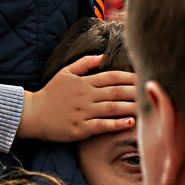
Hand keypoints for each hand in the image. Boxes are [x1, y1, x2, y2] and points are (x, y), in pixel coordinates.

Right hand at [17, 55, 136, 141]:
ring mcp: (83, 112)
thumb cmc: (51, 93)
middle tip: (151, 92)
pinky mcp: (80, 128)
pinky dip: (116, 124)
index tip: (143, 78)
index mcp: (83, 82)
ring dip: (130, 107)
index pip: (111, 77)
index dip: (129, 77)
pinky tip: (130, 123)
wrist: (33, 113)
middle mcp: (85, 95)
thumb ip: (83, 63)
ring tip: (146, 107)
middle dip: (135, 91)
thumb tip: (102, 56)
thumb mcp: (65, 72)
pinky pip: (102, 125)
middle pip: (115, 92)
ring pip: (111, 108)